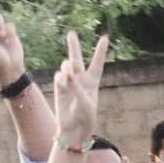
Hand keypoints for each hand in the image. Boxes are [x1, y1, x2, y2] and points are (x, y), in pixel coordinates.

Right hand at [53, 31, 109, 146]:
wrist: (73, 129)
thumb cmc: (84, 116)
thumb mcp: (85, 102)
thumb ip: (76, 87)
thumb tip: (66, 74)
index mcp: (92, 82)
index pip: (97, 63)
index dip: (100, 51)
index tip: (104, 38)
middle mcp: (81, 80)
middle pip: (77, 59)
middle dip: (73, 46)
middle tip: (71, 33)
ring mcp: (69, 83)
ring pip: (66, 67)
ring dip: (67, 67)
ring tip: (69, 72)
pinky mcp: (59, 89)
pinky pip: (58, 77)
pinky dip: (61, 78)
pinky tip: (63, 83)